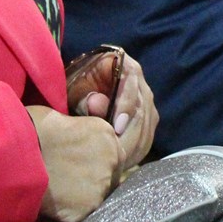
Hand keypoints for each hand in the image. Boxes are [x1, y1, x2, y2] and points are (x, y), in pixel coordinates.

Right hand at [26, 105, 120, 221]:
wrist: (12, 152)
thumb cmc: (30, 129)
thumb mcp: (63, 119)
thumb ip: (82, 134)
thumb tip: (82, 145)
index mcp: (106, 133)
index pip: (111, 153)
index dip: (94, 160)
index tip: (77, 164)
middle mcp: (111, 159)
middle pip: (110, 176)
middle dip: (92, 178)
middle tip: (67, 179)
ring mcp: (100, 187)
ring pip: (98, 197)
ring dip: (83, 197)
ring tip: (59, 192)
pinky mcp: (84, 210)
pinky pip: (81, 216)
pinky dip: (69, 214)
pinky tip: (53, 205)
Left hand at [66, 49, 158, 171]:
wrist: (76, 95)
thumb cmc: (74, 89)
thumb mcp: (74, 91)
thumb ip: (84, 98)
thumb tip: (97, 106)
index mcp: (122, 64)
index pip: (132, 81)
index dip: (126, 104)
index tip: (116, 127)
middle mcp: (138, 79)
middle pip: (143, 103)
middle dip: (131, 128)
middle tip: (119, 150)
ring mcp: (144, 98)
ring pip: (148, 118)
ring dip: (136, 139)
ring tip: (120, 157)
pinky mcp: (146, 115)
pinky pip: (148, 130)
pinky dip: (138, 144)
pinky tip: (124, 157)